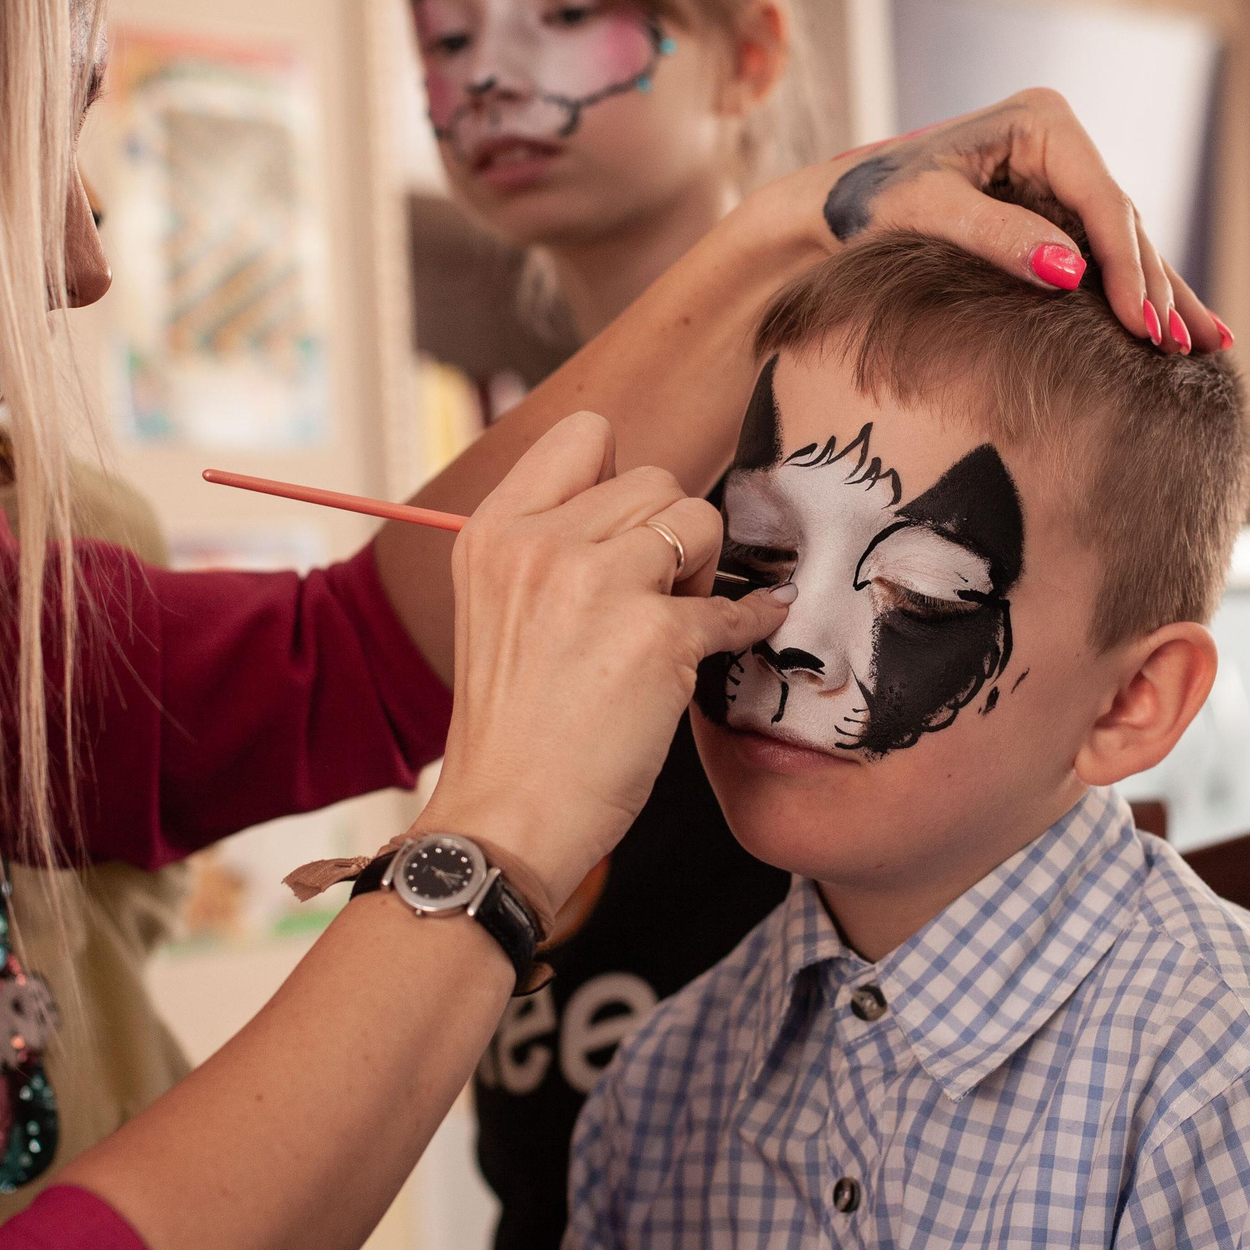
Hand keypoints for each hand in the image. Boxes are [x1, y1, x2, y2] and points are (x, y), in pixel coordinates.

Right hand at [411, 412, 789, 921]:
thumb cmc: (513, 725)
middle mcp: (542, 544)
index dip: (623, 476)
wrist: (507, 816)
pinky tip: (752, 627)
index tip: (631, 527)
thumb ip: (552, 545)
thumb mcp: (497, 606)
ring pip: (700, 519)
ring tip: (676, 619)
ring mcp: (599, 585)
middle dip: (671, 531)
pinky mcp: (656, 637)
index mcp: (495, 531)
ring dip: (704, 568)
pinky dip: (753, 618)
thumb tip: (645, 506)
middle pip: (656, 478)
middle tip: (656, 594)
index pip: (586, 434)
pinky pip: (734, 603)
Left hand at [757, 87, 1228, 354]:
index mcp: (1042, 121)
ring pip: (1126, 243)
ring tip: (1206, 349)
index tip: (1145, 327)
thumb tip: (1072, 271)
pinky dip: (1139, 295)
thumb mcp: (928, 213)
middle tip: (1180, 351)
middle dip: (1156, 288)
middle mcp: (1062, 142)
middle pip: (1124, 223)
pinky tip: (1185, 330)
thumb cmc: (871, 203)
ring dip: (1164, 297)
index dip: (1128, 268)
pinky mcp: (1057, 211)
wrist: (835, 210)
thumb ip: (999, 237)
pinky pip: (1106, 256)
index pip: (1101, 201)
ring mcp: (1063, 176)